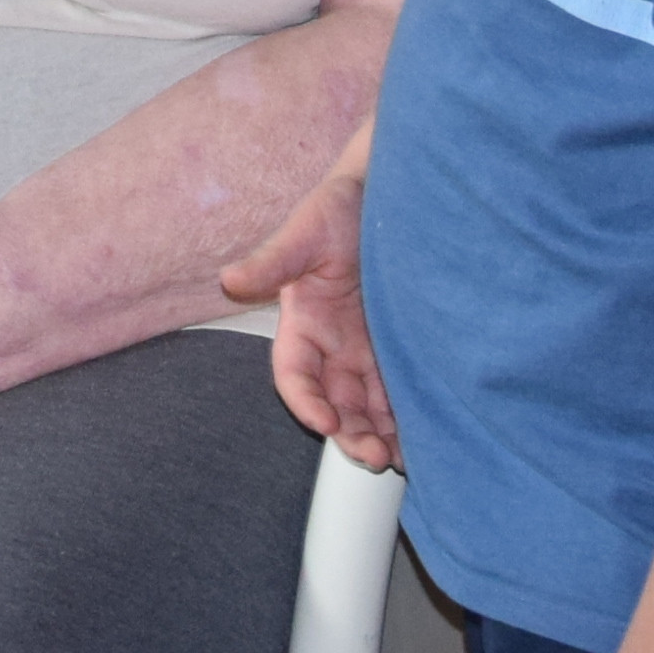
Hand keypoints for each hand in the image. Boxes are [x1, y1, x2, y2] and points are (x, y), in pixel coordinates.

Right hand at [224, 157, 393, 466]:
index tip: (325, 420)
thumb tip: (229, 280)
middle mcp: (332, 344)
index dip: (305, 402)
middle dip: (351, 433)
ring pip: (368, 406)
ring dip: (380, 435)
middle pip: (335, 402)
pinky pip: (399, 391)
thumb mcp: (306, 232)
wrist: (394, 193)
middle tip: (375, 456)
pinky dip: (407, 417)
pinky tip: (424, 436)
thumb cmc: (341, 206)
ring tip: (400, 459)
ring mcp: (366, 349)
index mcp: (302, 323)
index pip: (295, 375)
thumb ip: (273, 260)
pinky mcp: (399, 347)